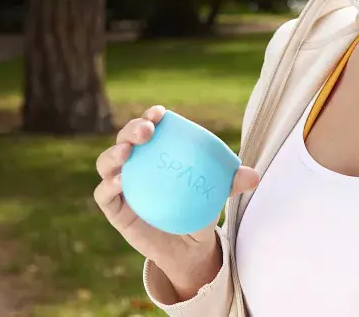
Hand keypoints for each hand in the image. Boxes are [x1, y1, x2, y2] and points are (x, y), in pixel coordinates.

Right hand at [93, 105, 259, 296]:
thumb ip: (232, 182)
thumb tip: (253, 177)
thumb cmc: (200, 208)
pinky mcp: (114, 208)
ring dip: (114, 153)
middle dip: (131, 129)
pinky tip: (122, 182)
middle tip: (147, 131)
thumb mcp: (217, 193)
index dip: (151, 116)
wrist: (189, 245)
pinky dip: (109, 185)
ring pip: (107, 163)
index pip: (151, 127)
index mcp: (159, 152)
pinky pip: (104, 194)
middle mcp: (137, 163)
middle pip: (125, 139)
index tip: (160, 113)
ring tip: (128, 152)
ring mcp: (122, 185)